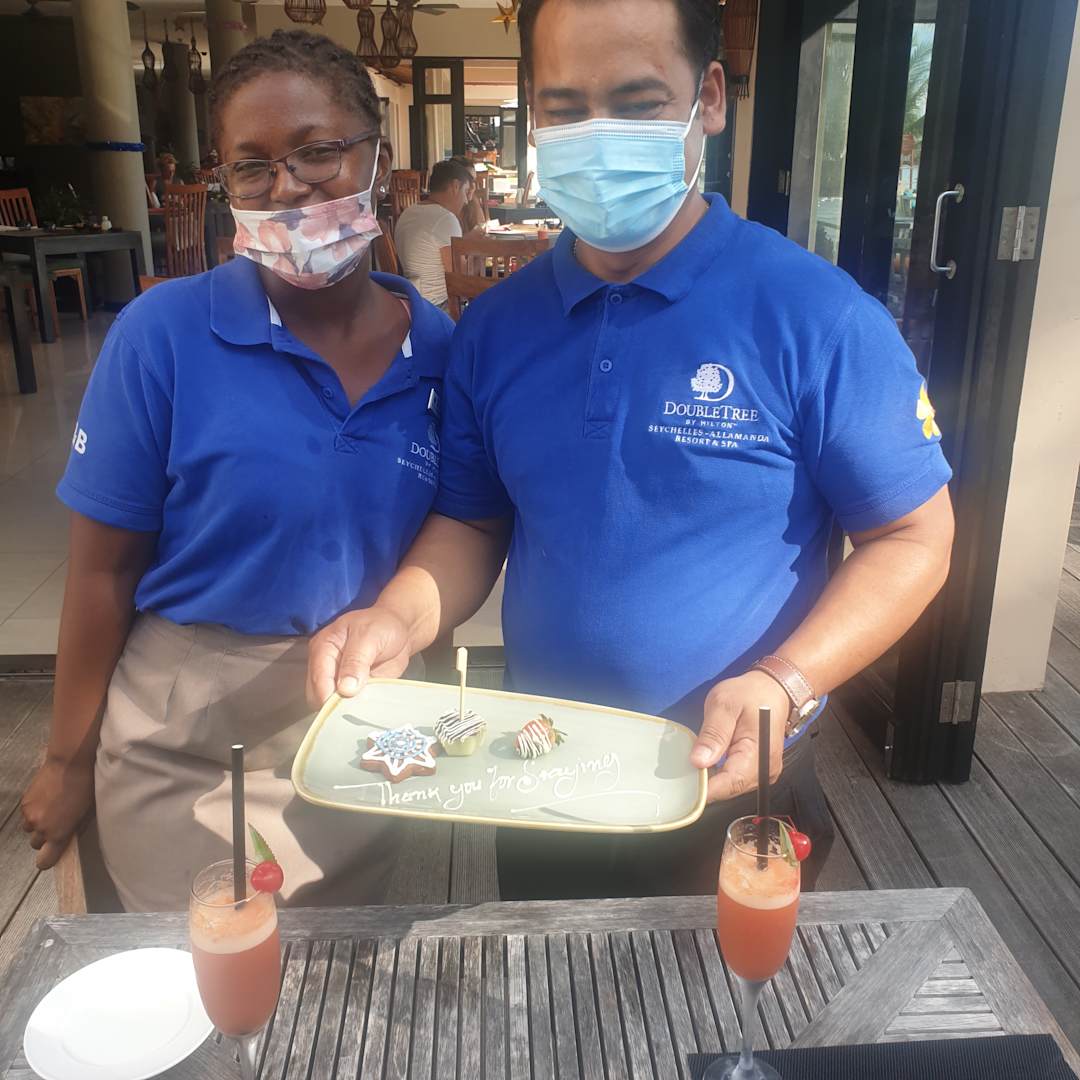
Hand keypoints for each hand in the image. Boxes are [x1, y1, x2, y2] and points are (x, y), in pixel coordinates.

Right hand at [21, 757, 94, 869]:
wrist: (69, 762)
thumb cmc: (86, 786)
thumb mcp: (88, 811)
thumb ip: (76, 829)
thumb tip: (70, 836)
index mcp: (58, 833)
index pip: (44, 861)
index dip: (48, 860)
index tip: (53, 853)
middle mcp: (40, 827)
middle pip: (35, 844)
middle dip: (44, 838)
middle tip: (57, 824)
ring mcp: (29, 815)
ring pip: (29, 829)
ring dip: (38, 824)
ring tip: (52, 808)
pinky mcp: (24, 802)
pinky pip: (26, 814)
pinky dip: (34, 810)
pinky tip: (47, 797)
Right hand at [307, 606, 413, 706]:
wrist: (400, 630)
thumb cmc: (382, 626)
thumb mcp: (369, 636)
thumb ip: (356, 661)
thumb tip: (345, 689)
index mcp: (323, 648)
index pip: (318, 679)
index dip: (329, 696)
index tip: (346, 706)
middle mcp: (325, 666)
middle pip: (319, 696)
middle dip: (336, 705)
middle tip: (358, 706)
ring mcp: (337, 680)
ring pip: (331, 705)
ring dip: (347, 709)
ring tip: (364, 707)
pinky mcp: (350, 691)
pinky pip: (348, 706)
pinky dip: (356, 709)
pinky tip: (367, 709)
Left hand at [691, 671, 790, 803]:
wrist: (771, 691)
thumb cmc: (749, 694)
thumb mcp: (724, 705)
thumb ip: (713, 734)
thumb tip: (698, 762)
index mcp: (759, 754)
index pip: (730, 783)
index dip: (705, 789)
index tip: (683, 785)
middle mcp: (765, 771)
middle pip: (730, 789)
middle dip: (705, 784)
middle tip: (681, 771)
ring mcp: (763, 774)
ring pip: (730, 787)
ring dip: (711, 780)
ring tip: (693, 764)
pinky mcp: (757, 772)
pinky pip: (734, 781)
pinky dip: (718, 775)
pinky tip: (706, 763)